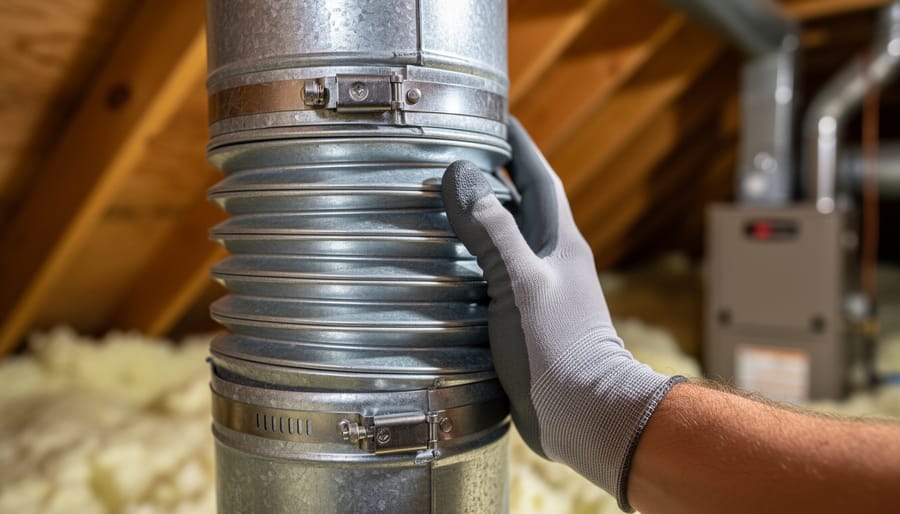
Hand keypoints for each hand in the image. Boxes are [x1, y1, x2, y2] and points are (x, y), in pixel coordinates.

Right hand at [441, 117, 681, 511]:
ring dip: (481, 226)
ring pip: (508, 246)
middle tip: (454, 159)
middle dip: (494, 180)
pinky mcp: (528, 325)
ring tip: (440, 212)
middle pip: (522, 208)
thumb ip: (491, 230)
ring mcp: (543, 295)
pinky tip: (447, 277)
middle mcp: (554, 263)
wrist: (586, 416)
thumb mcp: (520, 281)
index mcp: (560, 243)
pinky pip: (497, 282)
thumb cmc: (559, 349)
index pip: (539, 177)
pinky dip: (474, 269)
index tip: (498, 118)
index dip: (519, 146)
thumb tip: (461, 174)